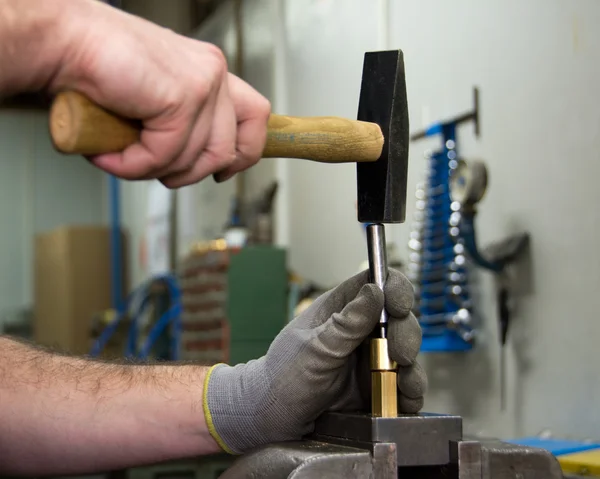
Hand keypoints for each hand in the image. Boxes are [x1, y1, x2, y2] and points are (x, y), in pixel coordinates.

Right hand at [53, 1, 270, 186]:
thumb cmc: (96, 69)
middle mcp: (213, 73)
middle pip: (231, 148)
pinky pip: (166, 156)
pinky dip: (133, 166)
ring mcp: (202, 83)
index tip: (222, 173)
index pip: (254, 116)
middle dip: (192, 173)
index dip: (244, 152)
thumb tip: (191, 163)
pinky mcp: (182, 96)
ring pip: (197, 159)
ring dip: (154, 171)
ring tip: (120, 157)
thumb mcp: (152, 101)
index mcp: (210, 72)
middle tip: (157, 172)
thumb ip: (179, 123)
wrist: (61, 42)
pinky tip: (109, 154)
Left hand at [203, 269, 426, 453]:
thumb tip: (375, 290)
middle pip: (398, 318)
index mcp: (340, 309)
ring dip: (412, 367)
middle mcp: (359, 330)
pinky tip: (405, 400)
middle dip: (406, 334)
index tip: (400, 304)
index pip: (376, 284)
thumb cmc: (284, 376)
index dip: (394, 288)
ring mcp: (369, 359)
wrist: (273, 419)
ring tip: (405, 384)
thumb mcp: (315, 348)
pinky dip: (409, 392)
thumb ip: (347, 324)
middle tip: (400, 354)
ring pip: (406, 352)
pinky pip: (402, 385)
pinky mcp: (376, 387)